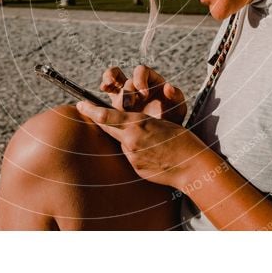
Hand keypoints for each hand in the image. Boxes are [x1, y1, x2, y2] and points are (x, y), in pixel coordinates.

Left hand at [76, 101, 208, 188]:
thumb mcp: (160, 123)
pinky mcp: (136, 168)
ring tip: (145, 139)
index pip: (106, 117)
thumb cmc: (181, 140)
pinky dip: (135, 152)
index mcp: (138, 124)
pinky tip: (151, 153)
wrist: (191, 166)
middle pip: (107, 128)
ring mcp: (132, 156)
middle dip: (96, 119)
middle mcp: (130, 140)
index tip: (80, 104)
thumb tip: (125, 131)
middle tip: (84, 109)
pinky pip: (130, 156)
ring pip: (120, 142)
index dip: (90, 110)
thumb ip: (140, 126)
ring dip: (124, 138)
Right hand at [99, 65, 186, 123]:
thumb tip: (169, 87)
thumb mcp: (178, 109)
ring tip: (107, 86)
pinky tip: (102, 91)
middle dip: (127, 90)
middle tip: (130, 104)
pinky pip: (107, 90)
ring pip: (112, 77)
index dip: (140, 80)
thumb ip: (176, 96)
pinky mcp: (116, 103)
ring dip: (108, 79)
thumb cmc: (171, 118)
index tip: (144, 94)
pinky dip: (104, 87)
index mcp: (152, 81)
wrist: (162, 136)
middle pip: (126, 77)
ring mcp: (125, 92)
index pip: (142, 71)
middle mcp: (137, 84)